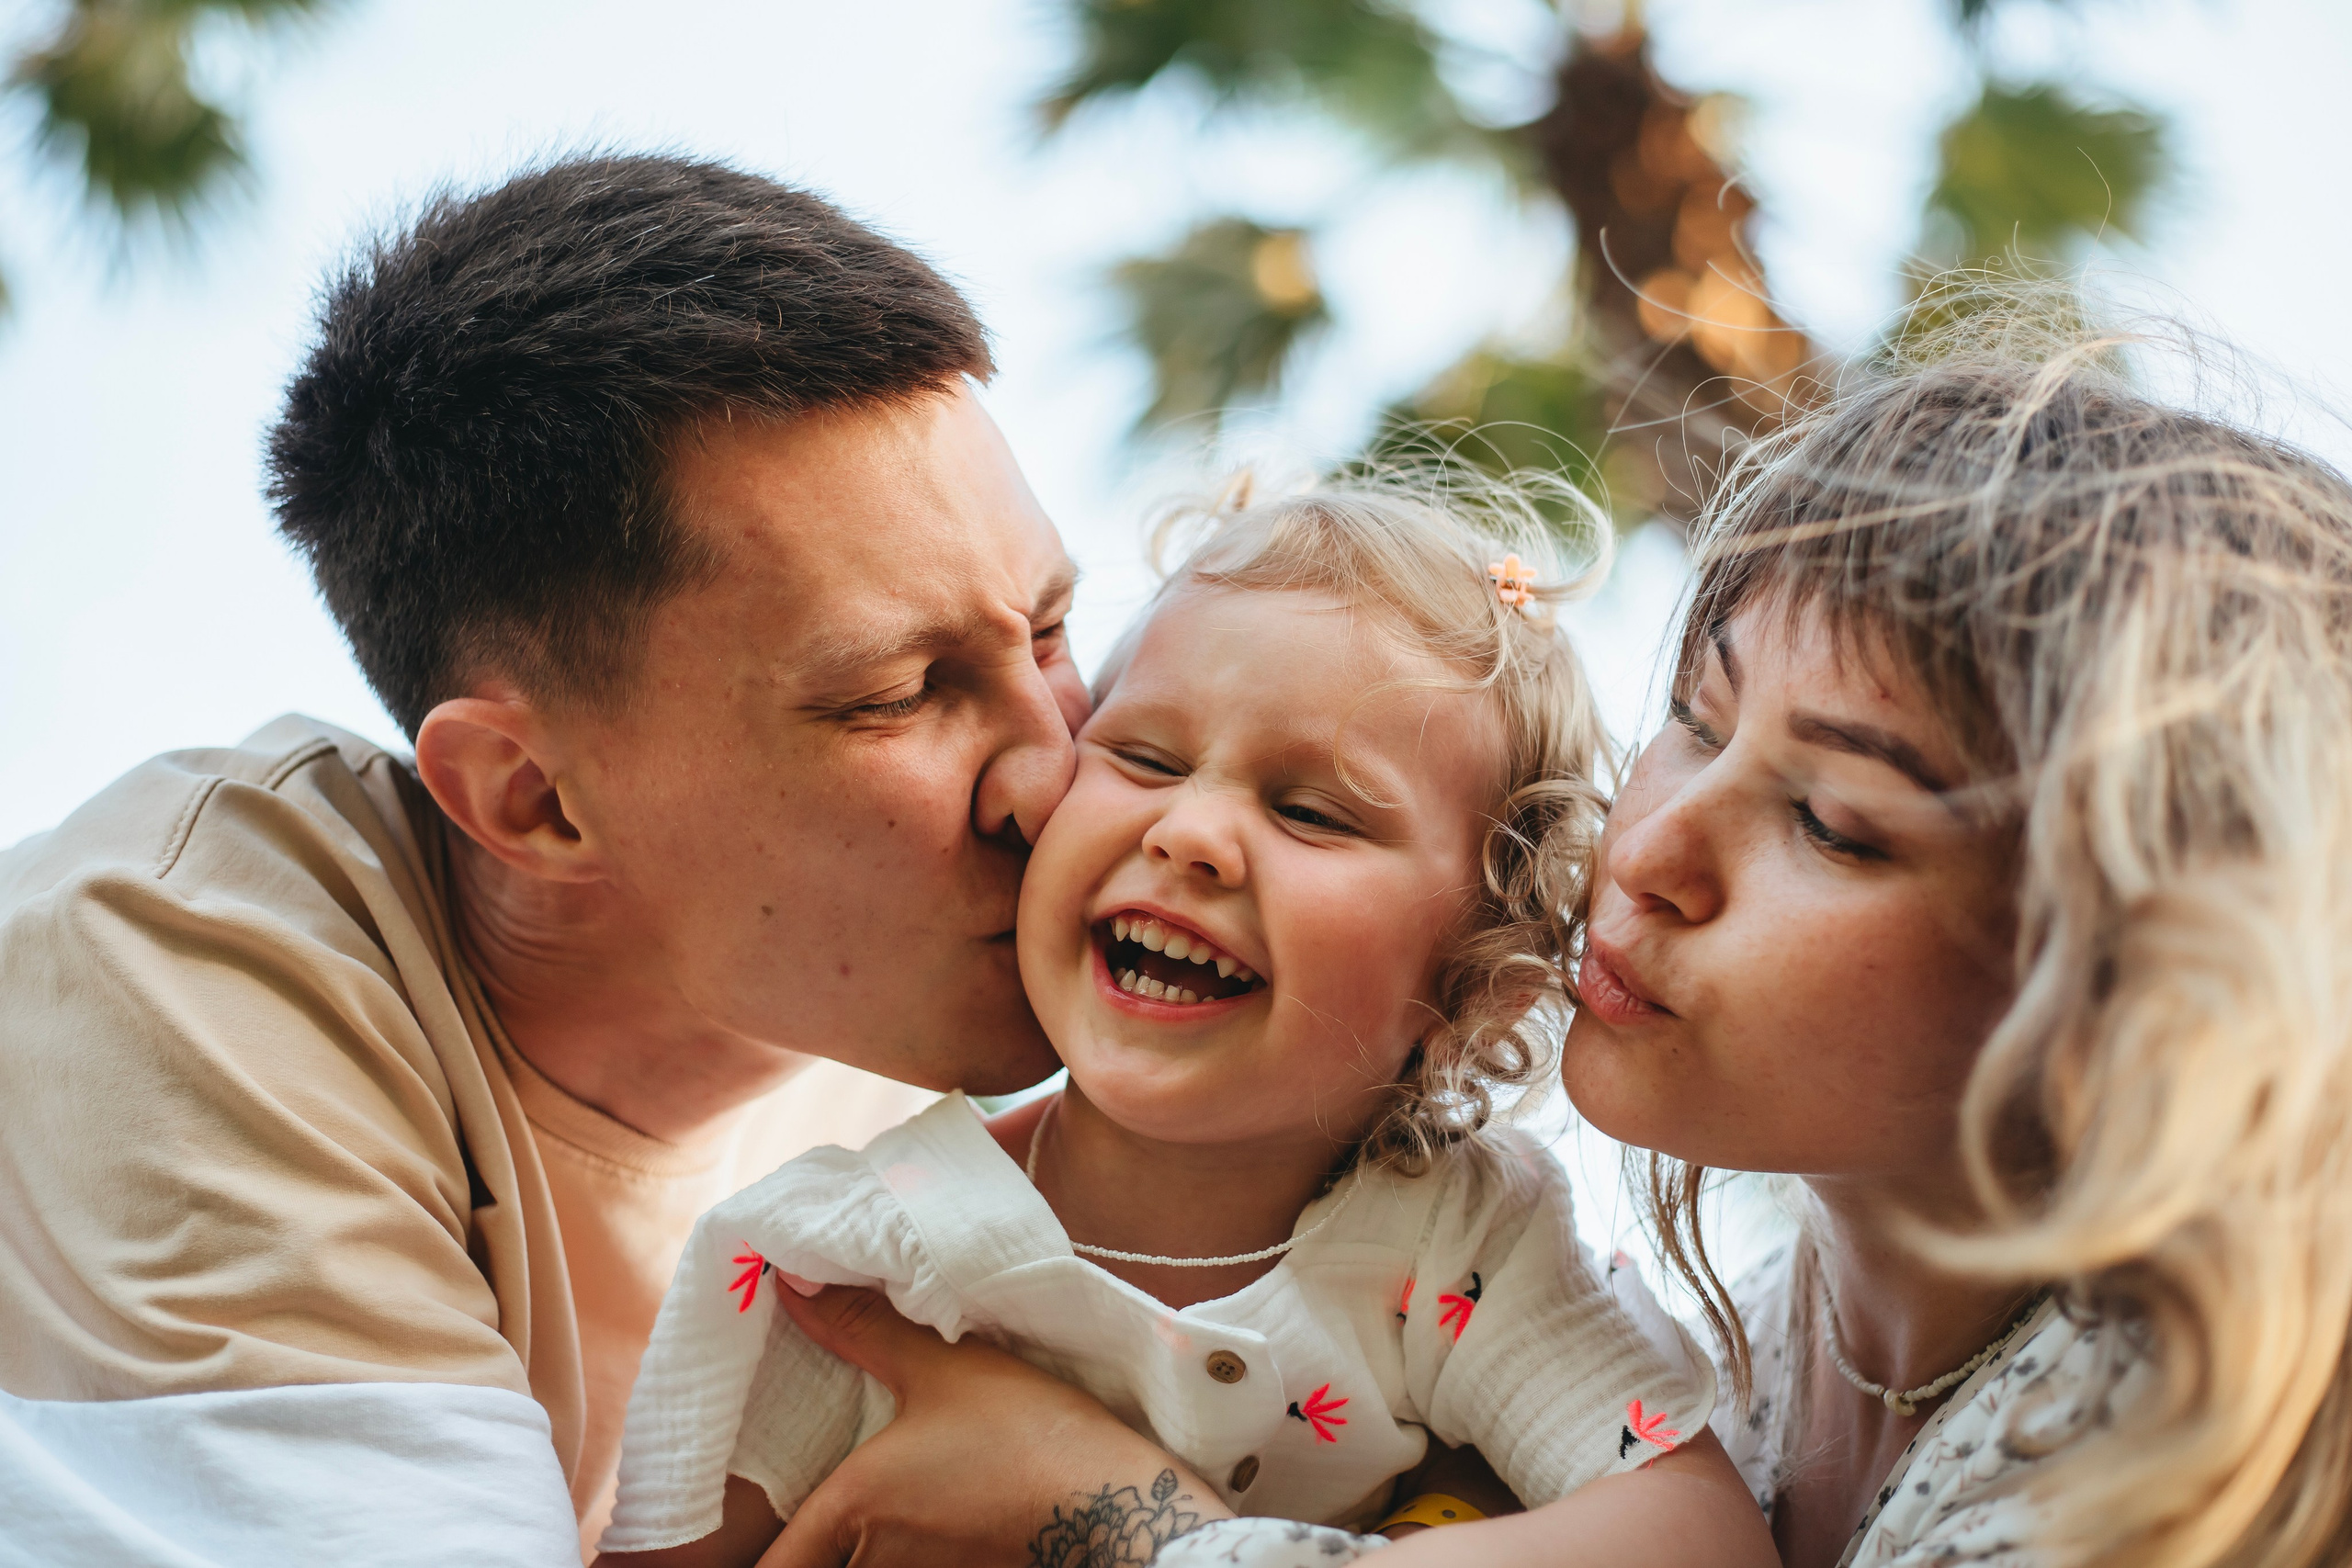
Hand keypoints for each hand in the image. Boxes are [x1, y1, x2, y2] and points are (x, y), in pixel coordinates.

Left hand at [756, 1283, 1231, 1567]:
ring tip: (881, 1515)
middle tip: (801, 1526)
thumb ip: (861, 1328)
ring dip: (863, 1551)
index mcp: (853, 1511)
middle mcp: (877, 1565)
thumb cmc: (1027, 1433)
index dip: (740, 1563)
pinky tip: (931, 1528)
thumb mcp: (943, 1367)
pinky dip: (907, 1555)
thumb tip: (788, 1283)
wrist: (1118, 1501)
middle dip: (805, 1552)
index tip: (728, 1548)